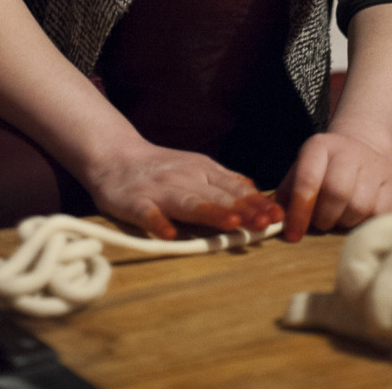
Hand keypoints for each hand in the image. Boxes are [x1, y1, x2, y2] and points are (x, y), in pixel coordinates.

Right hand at [81, 139, 283, 240]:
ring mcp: (160, 190)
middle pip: (217, 195)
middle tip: (265, 223)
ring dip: (211, 212)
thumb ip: (222, 181)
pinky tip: (169, 235)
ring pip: (188, 202)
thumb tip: (254, 190)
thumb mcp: (195, 167)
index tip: (277, 216)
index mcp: (202, 170)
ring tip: (231, 224)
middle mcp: (184, 178)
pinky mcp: (134, 202)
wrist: (114, 156)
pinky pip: (147, 214)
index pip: (233, 187)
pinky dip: (158, 223)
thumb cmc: (160, 168)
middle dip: (242, 209)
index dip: (255, 202)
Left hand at [276, 130, 391, 242]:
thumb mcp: (301, 172)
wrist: (363, 147)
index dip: (299, 211)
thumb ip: (286, 195)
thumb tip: (275, 219)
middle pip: (336, 193)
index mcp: (319, 145)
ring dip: (345, 221)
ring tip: (340, 216)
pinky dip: (366, 222)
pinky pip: (380, 213)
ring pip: (359, 206)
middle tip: (321, 222)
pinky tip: (358, 215)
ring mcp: (375, 163)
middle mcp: (349, 149)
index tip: (293, 235)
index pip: (307, 179)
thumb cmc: (325, 169)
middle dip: (324, 217)